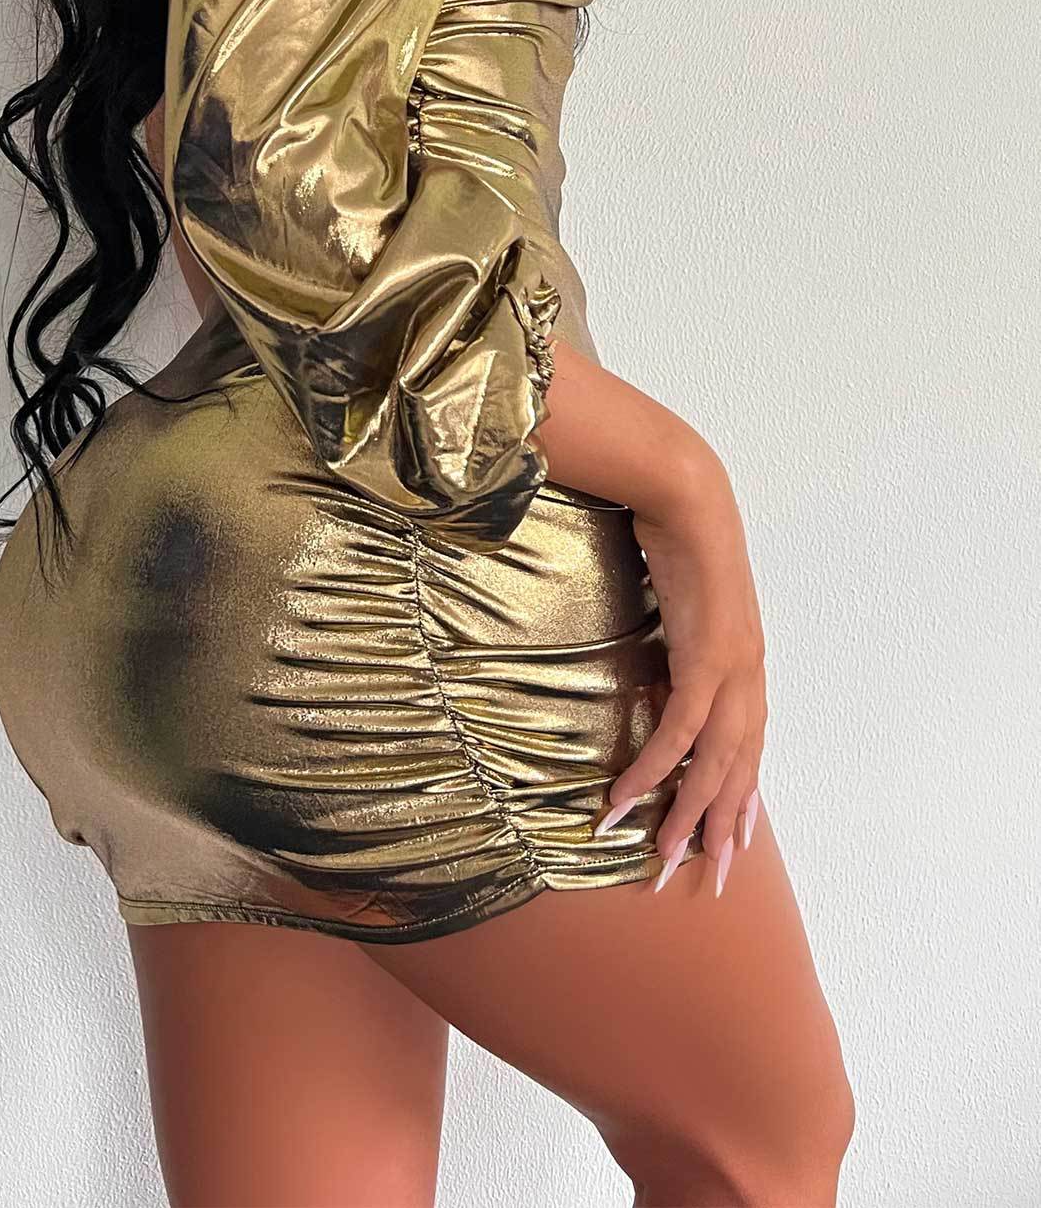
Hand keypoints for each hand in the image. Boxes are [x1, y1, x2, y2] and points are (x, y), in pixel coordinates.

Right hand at [596, 454, 766, 895]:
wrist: (689, 495)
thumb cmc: (682, 539)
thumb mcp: (683, 604)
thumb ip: (680, 643)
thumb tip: (655, 673)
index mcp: (745, 665)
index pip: (748, 748)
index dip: (740, 798)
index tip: (730, 842)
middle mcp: (748, 676)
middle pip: (739, 770)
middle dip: (719, 829)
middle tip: (706, 881)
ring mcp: (732, 669)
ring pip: (713, 763)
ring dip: (684, 815)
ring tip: (658, 859)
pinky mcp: (705, 658)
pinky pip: (678, 732)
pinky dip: (652, 769)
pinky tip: (627, 798)